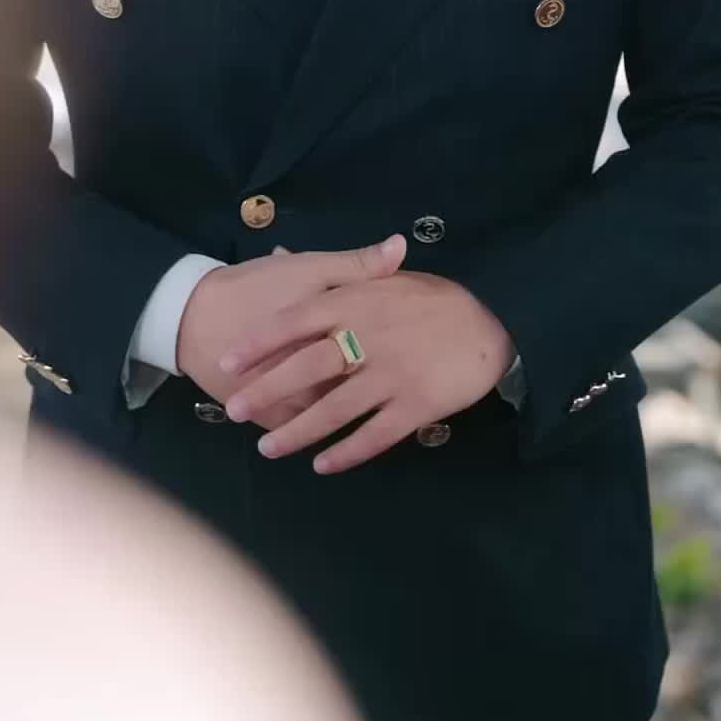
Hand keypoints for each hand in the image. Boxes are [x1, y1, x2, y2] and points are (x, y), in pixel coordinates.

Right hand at [176, 234, 406, 431]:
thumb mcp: (307, 268)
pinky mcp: (270, 416)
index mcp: (331, 336)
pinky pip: (306, 427)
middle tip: (406, 383)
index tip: (431, 355)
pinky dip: (318, 422)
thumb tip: (402, 245)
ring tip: (376, 403)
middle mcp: (315, 377)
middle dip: (386, 390)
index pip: (382, 354)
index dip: (406, 353)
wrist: (191, 316)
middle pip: (363, 392)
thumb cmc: (255, 287)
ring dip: (353, 412)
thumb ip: (356, 264)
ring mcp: (292, 403)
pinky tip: (331, 420)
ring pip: (334, 415)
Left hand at [220, 272, 514, 474]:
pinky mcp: (415, 405)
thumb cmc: (434, 299)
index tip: (228, 361)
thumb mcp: (386, 279)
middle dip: (267, 392)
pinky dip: (345, 452)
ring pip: (333, 409)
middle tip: (235, 412)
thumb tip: (282, 255)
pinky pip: (373, 435)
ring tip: (269, 450)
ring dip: (298, 432)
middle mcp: (368, 338)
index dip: (261, 343)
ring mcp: (391, 374)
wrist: (492, 320)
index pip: (296, 321)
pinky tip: (323, 465)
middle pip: (306, 369)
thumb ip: (333, 277)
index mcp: (357, 303)